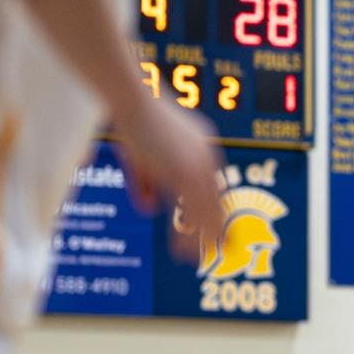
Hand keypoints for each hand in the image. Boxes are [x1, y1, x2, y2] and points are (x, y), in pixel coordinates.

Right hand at [115, 97, 223, 259]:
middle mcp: (206, 156)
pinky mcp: (185, 173)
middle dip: (216, 225)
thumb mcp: (140, 155)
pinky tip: (184, 249)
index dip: (212, 206)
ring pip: (206, 209)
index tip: (215, 225)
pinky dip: (186, 232)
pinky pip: (190, 210)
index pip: (212, 183)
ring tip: (206, 255)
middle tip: (221, 246)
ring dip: (204, 235)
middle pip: (216, 199)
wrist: (134, 98)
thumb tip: (151, 209)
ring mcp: (198, 165)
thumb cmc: (132, 118)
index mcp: (202, 145)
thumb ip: (147, 183)